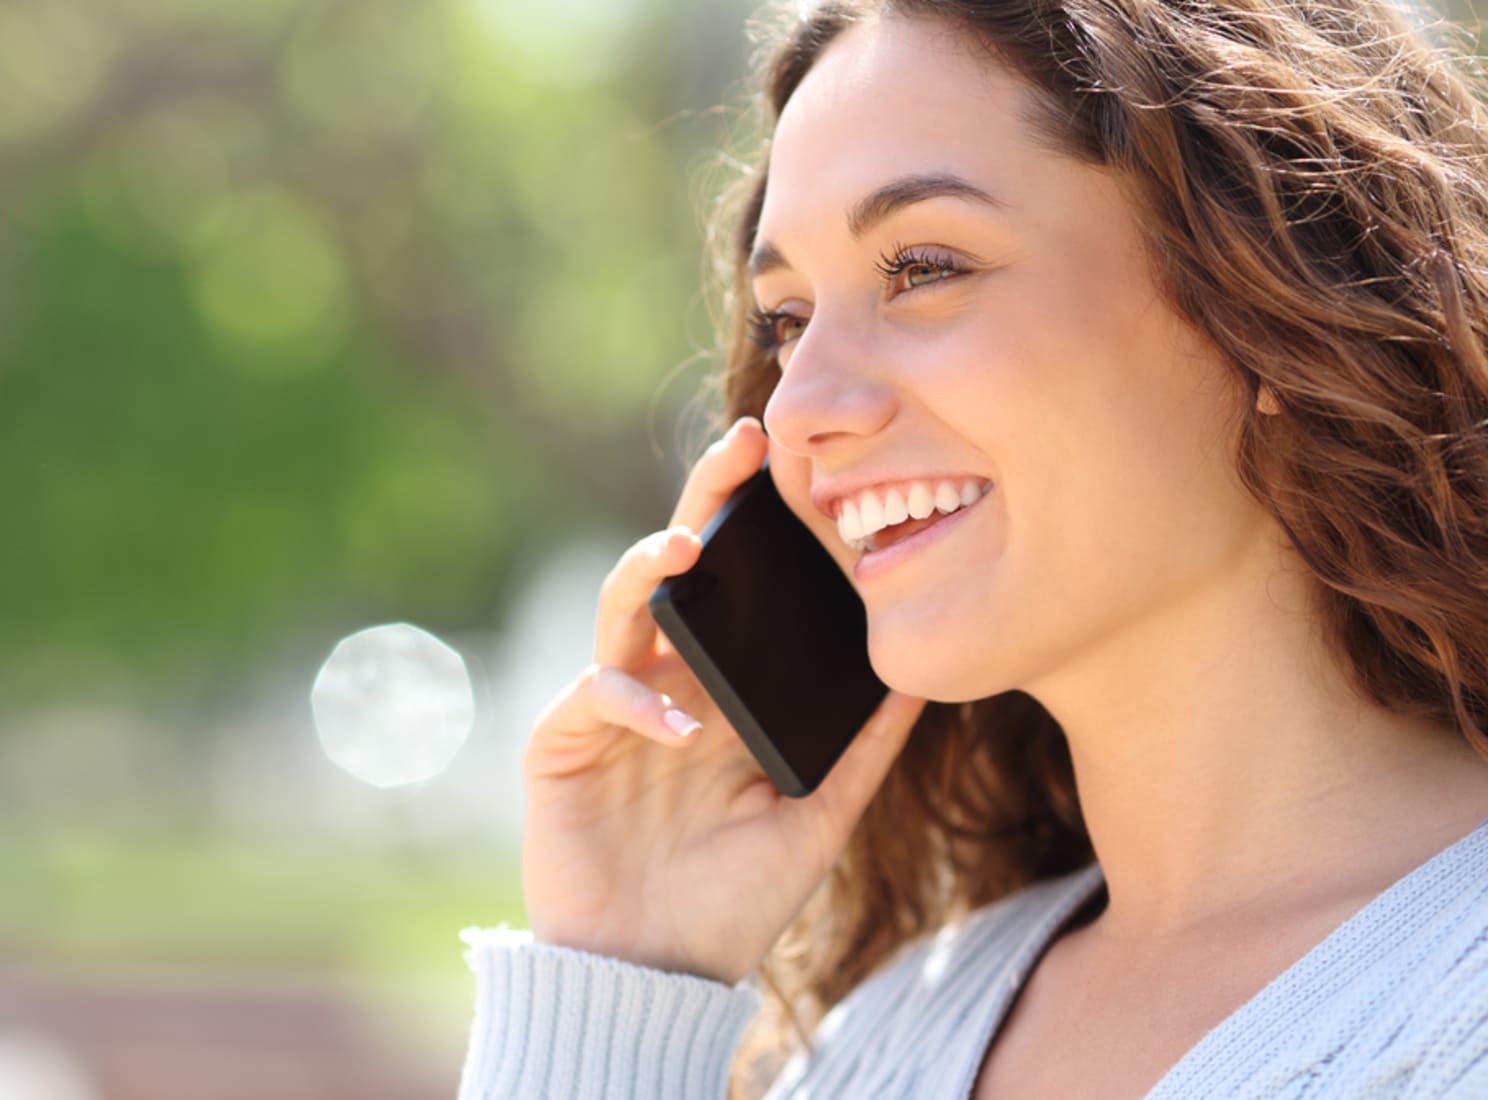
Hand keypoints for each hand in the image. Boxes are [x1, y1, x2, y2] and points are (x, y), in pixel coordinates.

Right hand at [518, 415, 926, 985]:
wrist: (653, 976)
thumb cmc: (733, 901)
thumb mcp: (818, 818)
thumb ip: (864, 750)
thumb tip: (924, 680)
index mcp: (721, 687)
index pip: (741, 584)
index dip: (762, 525)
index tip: (806, 465)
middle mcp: (666, 679)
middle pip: (680, 566)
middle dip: (706, 498)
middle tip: (744, 445)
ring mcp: (610, 705)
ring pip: (623, 606)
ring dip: (647, 569)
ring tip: (682, 550)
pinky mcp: (562, 743)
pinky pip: (595, 694)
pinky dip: (635, 702)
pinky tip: (676, 731)